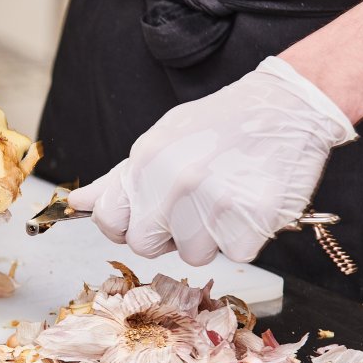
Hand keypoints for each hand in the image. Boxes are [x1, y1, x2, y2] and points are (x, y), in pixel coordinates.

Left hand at [68, 56, 357, 264]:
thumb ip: (118, 179)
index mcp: (146, 162)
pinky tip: (249, 203)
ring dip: (208, 237)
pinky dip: (244, 237)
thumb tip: (75, 204)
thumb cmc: (219, 125)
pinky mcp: (252, 222)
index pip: (111, 223)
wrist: (286, 107)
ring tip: (225, 198)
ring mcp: (214, 204)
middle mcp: (175, 184)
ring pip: (192, 255)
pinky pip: (235, 254)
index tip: (148, 216)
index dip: (128, 224)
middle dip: (165, 234)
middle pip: (146, 246)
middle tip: (192, 205)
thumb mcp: (160, 142)